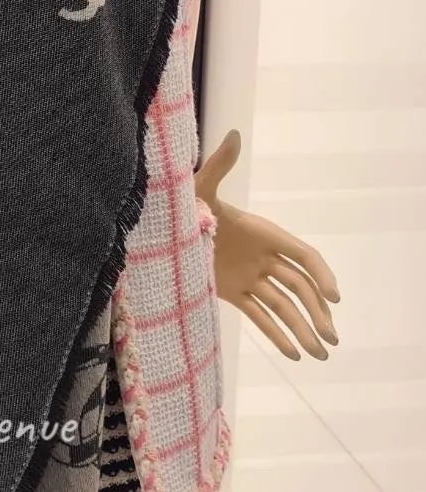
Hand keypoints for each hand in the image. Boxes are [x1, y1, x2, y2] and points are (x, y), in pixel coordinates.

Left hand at [196, 130, 340, 362]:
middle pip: (299, 287)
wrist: (157, 232)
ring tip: (321, 356)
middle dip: (318, 312)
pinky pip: (261, 318)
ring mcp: (249, 277)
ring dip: (304, 330)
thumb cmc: (180, 206)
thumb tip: (233, 134)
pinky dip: (278, 336)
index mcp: (263, 233)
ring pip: (284, 307)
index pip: (302, 255)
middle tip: (332, 340)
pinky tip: (295, 356)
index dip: (321, 274)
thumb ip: (218, 166)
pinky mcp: (233, 293)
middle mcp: (261, 257)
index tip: (334, 298)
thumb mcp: (199, 189)